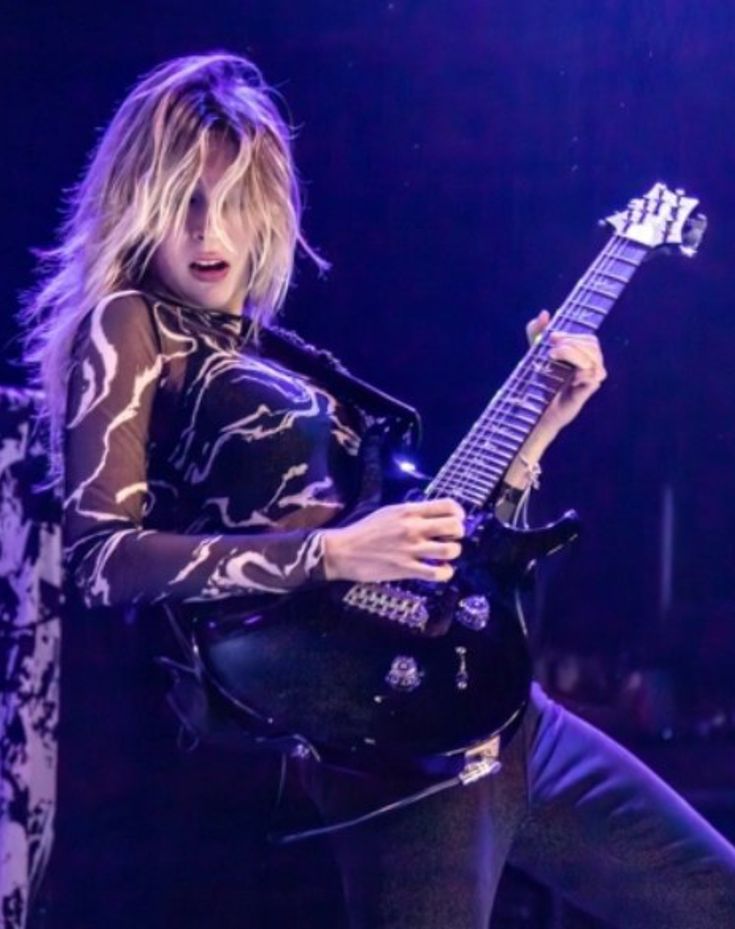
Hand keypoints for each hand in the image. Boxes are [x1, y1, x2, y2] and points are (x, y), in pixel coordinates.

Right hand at [322, 498, 464, 583]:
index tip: (457, 520)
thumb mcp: (389, 512)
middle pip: (455, 527)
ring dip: (453, 553)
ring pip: (451, 550)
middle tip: (451, 538)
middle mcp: (413, 528)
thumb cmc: (365, 530)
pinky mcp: (406, 569)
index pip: (447, 505)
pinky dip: (445, 573)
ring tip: (445, 555)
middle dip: (459, 533)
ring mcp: (411, 549)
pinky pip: (438, 573)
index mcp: (409, 511)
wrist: (344, 550)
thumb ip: (411, 512)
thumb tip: (433, 515)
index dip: (459, 513)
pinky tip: (439, 571)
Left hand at [526, 309, 606, 435]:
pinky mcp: (588, 391)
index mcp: (583, 356)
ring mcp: (591, 379)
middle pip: (593, 344)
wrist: (537, 410)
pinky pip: (592, 376)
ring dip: (571, 353)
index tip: (552, 337)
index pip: (588, 338)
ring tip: (552, 357)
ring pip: (592, 358)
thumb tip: (544, 313)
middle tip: (551, 348)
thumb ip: (537, 333)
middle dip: (571, 342)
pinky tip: (567, 375)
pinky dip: (580, 372)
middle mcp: (591, 366)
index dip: (572, 335)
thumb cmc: (541, 382)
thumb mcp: (535, 354)